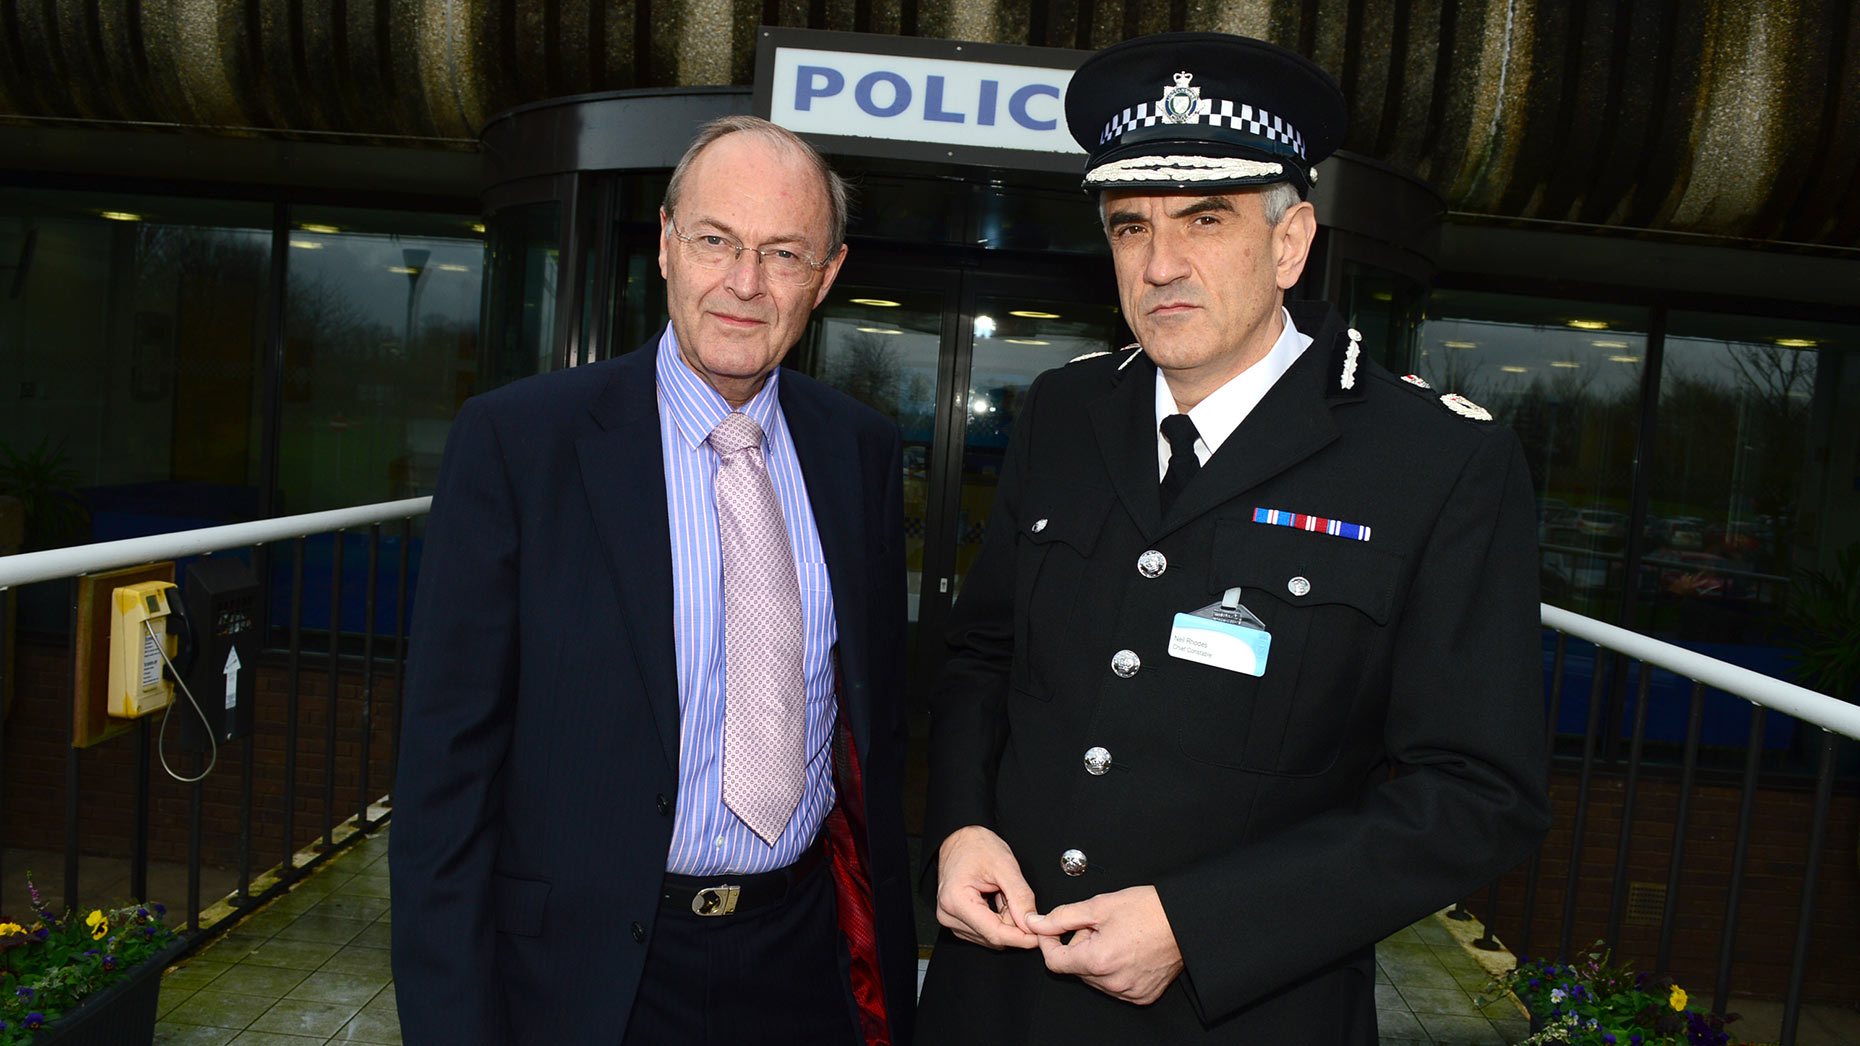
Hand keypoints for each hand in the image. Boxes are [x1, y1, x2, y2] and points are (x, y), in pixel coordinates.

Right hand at [934, 825, 1040, 949]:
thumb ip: (1020, 897)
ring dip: (1005, 920)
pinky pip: (984, 930)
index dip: (1021, 938)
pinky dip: (997, 919)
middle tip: (1020, 898)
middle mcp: (949, 914)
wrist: (960, 838)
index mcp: (956, 901)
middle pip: (994, 936)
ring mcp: (951, 919)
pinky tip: (996, 900)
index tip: (1040, 936)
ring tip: (1003, 894)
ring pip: (991, 936)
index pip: (995, 933)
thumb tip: (1031, 923)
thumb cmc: (977, 846)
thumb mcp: (1005, 865)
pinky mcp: (956, 920)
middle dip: (1014, 923)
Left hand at [1031, 885, 1182, 1004]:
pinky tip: (1127, 950)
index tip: (1053, 930)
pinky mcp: (1142, 995)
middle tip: (1096, 926)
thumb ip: (1062, 917)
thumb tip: (1037, 923)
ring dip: (1096, 958)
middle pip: (1076, 968)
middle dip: (1078, 946)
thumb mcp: (1099, 905)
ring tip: (1115, 936)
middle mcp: (1112, 982)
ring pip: (1095, 978)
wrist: (1186, 919)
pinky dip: (1114, 970)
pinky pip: (1115, 985)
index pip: (1054, 961)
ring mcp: (1128, 992)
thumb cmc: (1150, 910)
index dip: (1049, 942)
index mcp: (1098, 960)